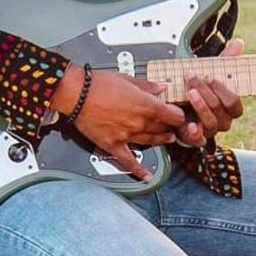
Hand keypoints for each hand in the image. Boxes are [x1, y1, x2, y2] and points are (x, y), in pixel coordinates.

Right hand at [65, 68, 184, 181]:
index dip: (179, 115)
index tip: (179, 114)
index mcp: (147, 105)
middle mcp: (140, 123)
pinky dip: (138, 170)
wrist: (76, 94)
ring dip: (161, 141)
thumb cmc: (99, 84)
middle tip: (172, 125)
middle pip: (164, 129)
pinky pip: (129, 161)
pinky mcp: (113, 145)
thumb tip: (162, 87)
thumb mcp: (128, 79)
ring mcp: (128, 136)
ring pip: (151, 142)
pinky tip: (146, 176)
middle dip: (170, 126)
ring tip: (166, 139)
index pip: (175, 116)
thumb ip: (148, 86)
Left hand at [178, 38, 244, 148]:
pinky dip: (195, 133)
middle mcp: (222, 120)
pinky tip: (190, 124)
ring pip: (210, 122)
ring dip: (200, 106)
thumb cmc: (199, 88)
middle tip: (193, 78)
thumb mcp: (210, 73)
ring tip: (189, 92)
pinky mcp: (195, 138)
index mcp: (229, 107)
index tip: (210, 77)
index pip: (234, 103)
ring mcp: (209, 130)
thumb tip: (238, 43)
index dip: (222, 90)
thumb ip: (225, 60)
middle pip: (220, 110)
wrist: (177, 103)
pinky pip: (199, 140)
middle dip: (206, 92)